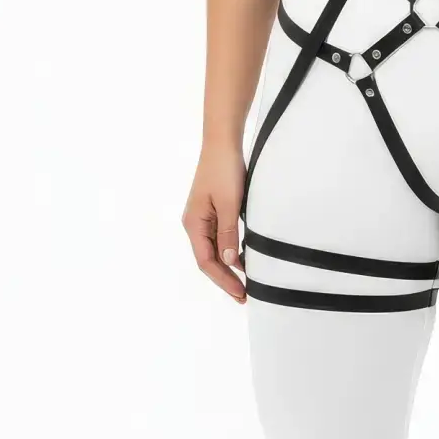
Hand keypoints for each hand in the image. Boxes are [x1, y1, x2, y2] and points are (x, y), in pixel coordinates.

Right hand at [182, 143, 246, 301]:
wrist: (222, 143)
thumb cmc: (224, 170)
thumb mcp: (229, 204)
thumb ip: (228, 234)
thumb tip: (230, 261)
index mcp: (193, 224)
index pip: (206, 262)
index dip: (223, 280)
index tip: (240, 293)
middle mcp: (195, 224)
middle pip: (209, 259)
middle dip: (225, 278)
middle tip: (244, 295)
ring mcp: (203, 218)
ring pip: (214, 250)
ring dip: (228, 267)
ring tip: (244, 283)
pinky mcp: (212, 211)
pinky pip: (219, 238)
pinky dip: (230, 252)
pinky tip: (242, 259)